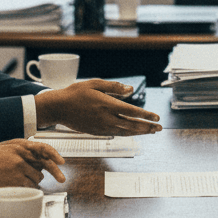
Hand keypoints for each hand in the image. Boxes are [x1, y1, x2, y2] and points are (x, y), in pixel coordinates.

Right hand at [0, 138, 65, 193]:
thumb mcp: (2, 148)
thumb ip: (19, 149)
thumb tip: (34, 154)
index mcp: (18, 146)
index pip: (43, 148)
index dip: (54, 155)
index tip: (62, 162)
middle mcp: (21, 157)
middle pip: (42, 168)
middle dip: (53, 173)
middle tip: (61, 179)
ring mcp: (19, 170)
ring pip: (37, 179)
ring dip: (32, 181)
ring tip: (17, 181)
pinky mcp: (16, 182)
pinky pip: (30, 187)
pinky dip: (26, 189)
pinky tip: (15, 187)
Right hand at [35, 80, 161, 135]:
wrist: (59, 108)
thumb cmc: (76, 93)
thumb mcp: (95, 84)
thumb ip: (113, 87)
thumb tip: (130, 90)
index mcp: (107, 104)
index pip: (131, 111)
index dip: (146, 115)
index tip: (156, 117)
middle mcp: (106, 117)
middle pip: (131, 124)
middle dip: (147, 126)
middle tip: (159, 128)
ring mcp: (101, 126)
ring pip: (125, 131)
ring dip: (140, 132)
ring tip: (151, 132)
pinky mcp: (97, 132)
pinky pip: (116, 134)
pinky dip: (127, 133)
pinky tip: (134, 132)